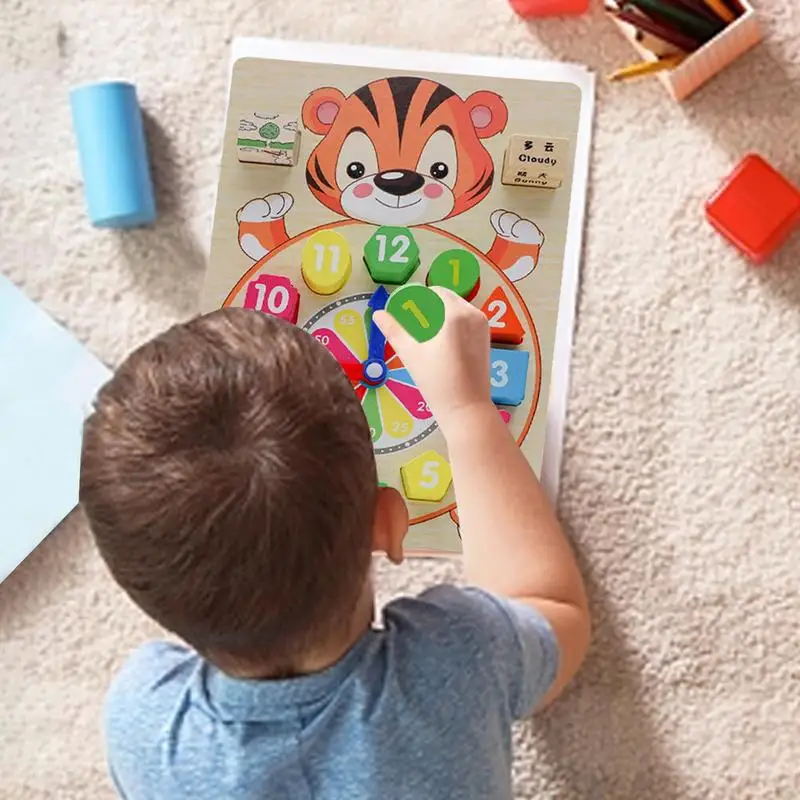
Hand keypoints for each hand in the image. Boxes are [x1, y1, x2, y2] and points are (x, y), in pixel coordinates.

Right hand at [373, 287, 491, 436]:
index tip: (407, 310)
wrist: (466, 409)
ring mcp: (483, 326)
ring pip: (459, 310)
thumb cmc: (437, 381)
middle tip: (414, 323)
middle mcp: (474, 314)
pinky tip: (441, 342)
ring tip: (426, 334)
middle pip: (448, 299)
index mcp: (456, 314)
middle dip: (431, 307)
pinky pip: (467, 321)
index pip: (436, 292)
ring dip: (442, 315)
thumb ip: (393, 330)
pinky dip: (454, 324)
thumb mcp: (410, 353)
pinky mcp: (487, 338)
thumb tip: (378, 314)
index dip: (420, 298)